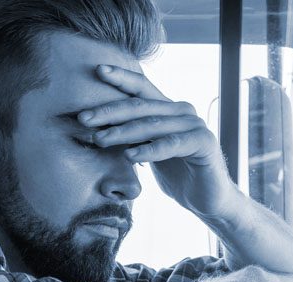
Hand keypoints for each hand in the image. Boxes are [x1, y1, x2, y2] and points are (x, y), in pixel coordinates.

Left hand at [78, 64, 239, 220]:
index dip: (121, 78)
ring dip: (123, 132)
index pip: (142, 88)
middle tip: (84, 118)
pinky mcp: (204, 143)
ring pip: (153, 124)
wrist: (208, 200)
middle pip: (141, 106)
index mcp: (168, 110)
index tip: (97, 71)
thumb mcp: (149, 152)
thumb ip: (132, 136)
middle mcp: (182, 112)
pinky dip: (150, 149)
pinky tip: (131, 155)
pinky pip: (173, 144)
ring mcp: (195, 125)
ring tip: (100, 139)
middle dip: (110, 111)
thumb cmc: (177, 175)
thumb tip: (96, 127)